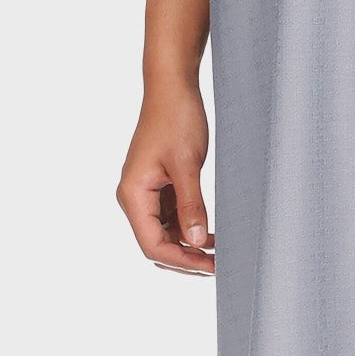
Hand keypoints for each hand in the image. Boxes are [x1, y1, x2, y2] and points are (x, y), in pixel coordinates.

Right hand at [117, 79, 213, 274]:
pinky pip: (172, 219)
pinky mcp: (158, 188)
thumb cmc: (176, 118)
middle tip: (219, 266)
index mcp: (133, 194)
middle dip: (186, 259)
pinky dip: (190, 229)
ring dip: (189, 246)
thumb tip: (197, 241)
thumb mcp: (187, 164)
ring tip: (220, 254)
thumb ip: (191, 203)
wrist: (172, 88)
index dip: (181, 261)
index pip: (152, 244)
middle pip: (156, 244)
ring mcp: (146, 194)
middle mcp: (134, 198)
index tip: (211, 267)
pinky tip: (212, 234)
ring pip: (165, 235)